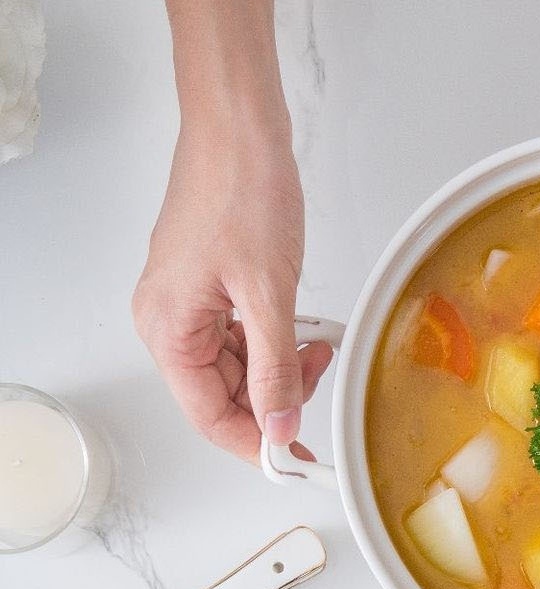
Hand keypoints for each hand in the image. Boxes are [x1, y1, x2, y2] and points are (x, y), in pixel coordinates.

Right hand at [134, 0, 329, 462]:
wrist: (240, 129)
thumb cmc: (242, 193)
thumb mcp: (269, 295)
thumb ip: (277, 369)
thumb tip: (280, 426)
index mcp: (169, 330)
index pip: (210, 416)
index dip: (257, 443)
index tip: (299, 459)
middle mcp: (168, 321)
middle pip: (223, 394)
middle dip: (276, 398)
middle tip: (322, 387)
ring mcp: (186, 302)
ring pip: (237, 364)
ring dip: (281, 367)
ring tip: (319, 346)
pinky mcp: (207, 284)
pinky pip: (241, 334)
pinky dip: (276, 339)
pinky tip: (305, 329)